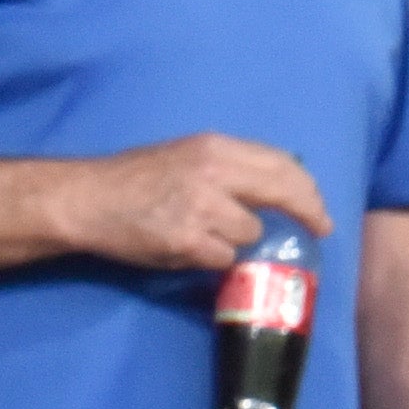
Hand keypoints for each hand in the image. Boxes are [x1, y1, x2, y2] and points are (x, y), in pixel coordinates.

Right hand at [49, 131, 332, 273]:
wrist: (90, 199)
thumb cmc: (136, 180)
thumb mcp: (187, 156)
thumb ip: (229, 168)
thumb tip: (276, 186)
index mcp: (215, 148)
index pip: (280, 163)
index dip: (307, 188)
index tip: (318, 208)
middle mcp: (214, 172)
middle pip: (283, 191)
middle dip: (308, 213)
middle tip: (319, 231)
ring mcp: (203, 207)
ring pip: (252, 233)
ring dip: (240, 242)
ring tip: (209, 236)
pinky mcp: (190, 240)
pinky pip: (225, 259)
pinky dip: (214, 261)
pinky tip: (190, 250)